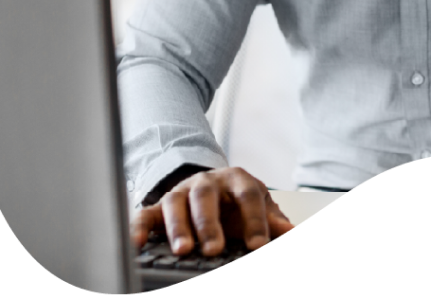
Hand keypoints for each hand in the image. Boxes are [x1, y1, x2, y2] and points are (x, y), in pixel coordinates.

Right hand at [130, 166, 294, 255]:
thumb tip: (293, 233)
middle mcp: (207, 182)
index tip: (259, 246)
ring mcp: (181, 193)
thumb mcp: (260, 209)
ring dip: (178, 227)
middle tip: (213, 249)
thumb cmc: (238, 204)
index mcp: (237, 180)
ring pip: (175, 203)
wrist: (214, 190)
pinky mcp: (159, 207)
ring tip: (183, 251)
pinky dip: (139, 227)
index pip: (248, 195)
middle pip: (206, 196)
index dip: (254, 221)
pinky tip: (137, 244)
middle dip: (209, 223)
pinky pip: (146, 214)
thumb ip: (275, 223)